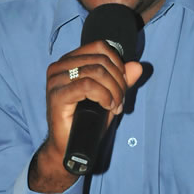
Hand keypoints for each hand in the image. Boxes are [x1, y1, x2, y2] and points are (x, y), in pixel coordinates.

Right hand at [31, 40, 141, 191]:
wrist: (70, 147)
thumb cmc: (87, 122)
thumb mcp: (110, 97)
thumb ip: (122, 80)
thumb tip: (137, 66)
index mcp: (70, 61)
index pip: (100, 46)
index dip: (118, 63)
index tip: (123, 85)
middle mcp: (59, 67)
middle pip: (100, 60)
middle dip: (118, 81)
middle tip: (120, 100)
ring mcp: (56, 80)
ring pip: (96, 72)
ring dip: (113, 90)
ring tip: (115, 106)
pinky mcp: (57, 95)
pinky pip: (87, 85)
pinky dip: (104, 96)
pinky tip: (108, 107)